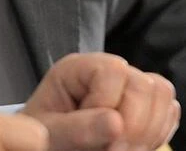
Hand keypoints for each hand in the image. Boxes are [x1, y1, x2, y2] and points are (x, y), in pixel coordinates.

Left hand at [23, 53, 179, 149]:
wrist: (51, 144)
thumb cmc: (43, 136)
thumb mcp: (49, 133)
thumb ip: (76, 128)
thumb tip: (115, 123)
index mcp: (77, 68)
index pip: (114, 71)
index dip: (109, 106)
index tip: (93, 135)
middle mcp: (105, 71)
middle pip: (145, 84)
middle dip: (134, 125)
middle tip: (113, 150)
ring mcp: (127, 86)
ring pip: (162, 95)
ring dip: (148, 131)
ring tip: (121, 149)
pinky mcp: (144, 105)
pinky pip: (168, 112)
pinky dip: (156, 134)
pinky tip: (132, 146)